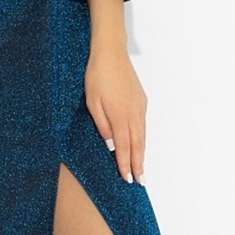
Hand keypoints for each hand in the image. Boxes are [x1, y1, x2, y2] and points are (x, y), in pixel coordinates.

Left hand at [84, 43, 146, 183]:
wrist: (111, 53)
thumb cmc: (97, 76)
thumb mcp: (92, 102)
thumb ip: (102, 125)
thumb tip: (112, 146)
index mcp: (120, 116)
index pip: (125, 147)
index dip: (126, 165)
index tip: (128, 179)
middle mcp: (134, 114)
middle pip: (138, 145)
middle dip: (139, 164)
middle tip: (140, 181)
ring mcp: (140, 107)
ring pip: (142, 136)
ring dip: (142, 153)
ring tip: (142, 168)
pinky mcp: (141, 100)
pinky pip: (143, 125)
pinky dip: (142, 138)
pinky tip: (140, 144)